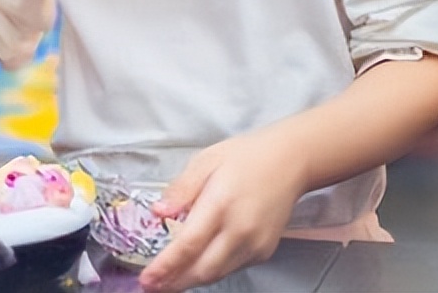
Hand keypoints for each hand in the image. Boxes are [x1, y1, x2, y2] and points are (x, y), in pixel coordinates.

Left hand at [137, 132, 305, 291]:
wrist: (290, 162)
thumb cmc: (245, 157)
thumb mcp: (205, 161)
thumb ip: (181, 189)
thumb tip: (158, 212)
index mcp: (220, 204)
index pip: (188, 244)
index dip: (166, 266)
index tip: (147, 278)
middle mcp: (240, 230)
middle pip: (203, 269)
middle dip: (175, 282)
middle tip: (151, 286)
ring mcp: (256, 244)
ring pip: (218, 273)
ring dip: (191, 281)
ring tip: (167, 282)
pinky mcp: (264, 251)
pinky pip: (232, 268)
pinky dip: (211, 272)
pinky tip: (194, 269)